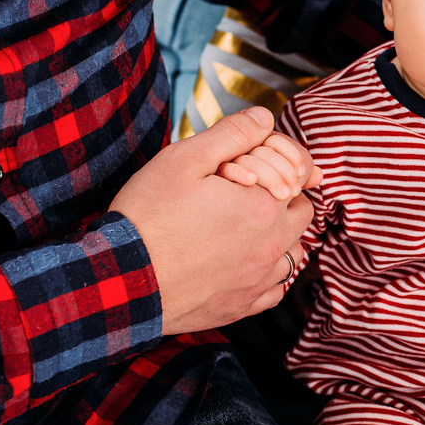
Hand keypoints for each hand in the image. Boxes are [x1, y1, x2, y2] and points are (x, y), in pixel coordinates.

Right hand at [109, 108, 311, 333]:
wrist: (122, 281)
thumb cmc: (148, 218)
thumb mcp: (184, 159)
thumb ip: (232, 134)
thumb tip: (264, 118)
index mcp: (263, 206)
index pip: (300, 173)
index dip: (276, 161)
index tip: (249, 164)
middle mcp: (271, 245)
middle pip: (301, 211)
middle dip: (282, 197)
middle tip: (246, 192)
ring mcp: (258, 280)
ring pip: (294, 252)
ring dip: (280, 236)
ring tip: (244, 227)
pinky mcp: (242, 307)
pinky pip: (275, 289)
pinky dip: (267, 273)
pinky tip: (241, 261)